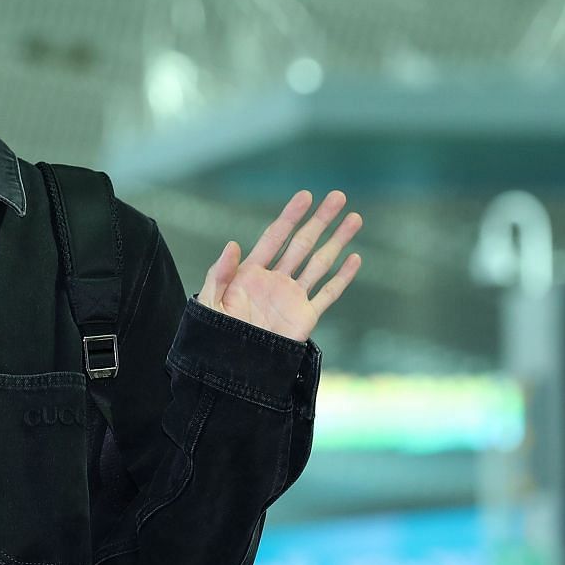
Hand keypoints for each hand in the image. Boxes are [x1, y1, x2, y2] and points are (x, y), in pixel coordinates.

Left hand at [197, 189, 361, 342]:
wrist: (232, 368)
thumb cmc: (215, 336)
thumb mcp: (210, 303)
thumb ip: (220, 274)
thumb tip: (233, 244)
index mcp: (250, 273)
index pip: (275, 237)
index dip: (290, 216)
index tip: (306, 196)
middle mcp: (275, 280)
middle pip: (302, 243)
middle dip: (320, 220)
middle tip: (338, 197)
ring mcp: (292, 297)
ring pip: (320, 263)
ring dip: (338, 241)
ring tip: (354, 218)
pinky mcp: (305, 317)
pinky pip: (328, 294)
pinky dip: (343, 277)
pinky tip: (354, 258)